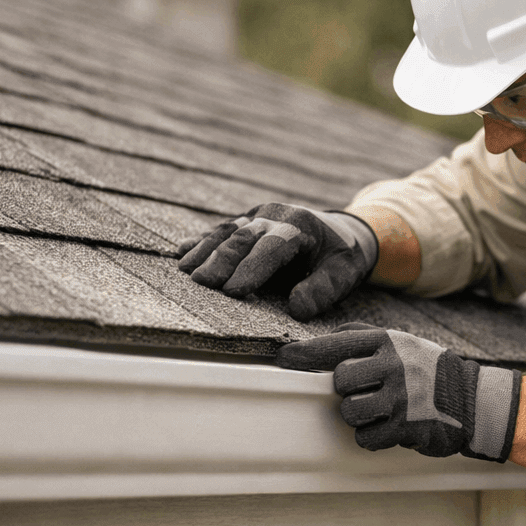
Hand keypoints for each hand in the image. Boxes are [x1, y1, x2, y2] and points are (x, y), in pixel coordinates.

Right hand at [176, 205, 377, 320]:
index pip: (272, 247)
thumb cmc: (341, 256)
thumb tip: (297, 309)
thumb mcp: (344, 272)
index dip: (252, 268)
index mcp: (299, 225)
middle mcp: (274, 215)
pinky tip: (181, 253)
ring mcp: (256, 216)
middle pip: (243, 237)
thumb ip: (323, 290)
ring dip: (204, 250)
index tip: (234, 291)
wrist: (341, 232)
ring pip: (226, 231)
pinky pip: (221, 230)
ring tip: (185, 270)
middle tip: (201, 283)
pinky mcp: (245, 222)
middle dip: (221, 260)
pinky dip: (201, 242)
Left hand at [278, 323, 521, 461]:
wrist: (472, 400)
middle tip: (367, 391)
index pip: (337, 345)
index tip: (284, 357)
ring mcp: (400, 397)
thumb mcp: (402, 343)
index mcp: (389, 342)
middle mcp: (394, 366)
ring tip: (381, 409)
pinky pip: (366, 438)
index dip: (306, 353)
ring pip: (350, 411)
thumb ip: (364, 338)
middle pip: (340, 380)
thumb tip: (324, 339)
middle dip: (347, 390)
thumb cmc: (430, 371)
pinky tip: (391, 426)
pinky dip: (373, 437)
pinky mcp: (405, 427)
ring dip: (359, 415)